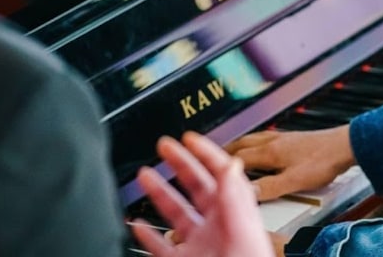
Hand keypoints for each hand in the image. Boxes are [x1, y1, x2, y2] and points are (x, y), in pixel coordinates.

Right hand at [131, 132, 274, 256]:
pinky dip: (148, 235)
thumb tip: (231, 164)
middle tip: (164, 145)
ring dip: (159, 194)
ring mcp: (199, 248)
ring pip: (175, 215)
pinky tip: (137, 223)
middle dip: (179, 164)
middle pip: (196, 188)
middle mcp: (216, 229)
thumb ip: (234, 199)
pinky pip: (162, 248)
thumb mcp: (245, 235)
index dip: (206, 153)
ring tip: (145, 175)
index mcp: (234, 216)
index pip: (220, 176)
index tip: (190, 137)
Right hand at [225, 125, 354, 201]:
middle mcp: (274, 140)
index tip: (212, 166)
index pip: (239, 157)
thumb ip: (270, 187)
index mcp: (270, 151)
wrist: (346, 145)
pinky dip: (256, 141)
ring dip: (241, 143)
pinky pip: (267, 136)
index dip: (225, 163)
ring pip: (254, 138)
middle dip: (228, 150)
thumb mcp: (295, 180)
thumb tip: (248, 192)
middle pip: (243, 143)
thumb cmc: (324, 160)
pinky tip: (264, 145)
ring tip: (234, 148)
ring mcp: (284, 137)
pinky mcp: (294, 137)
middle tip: (216, 154)